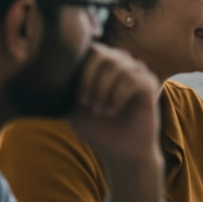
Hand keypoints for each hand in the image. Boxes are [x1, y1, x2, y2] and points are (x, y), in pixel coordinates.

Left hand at [68, 43, 161, 167]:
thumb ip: (66, 87)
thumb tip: (52, 70)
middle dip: (91, 79)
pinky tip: (112, 112)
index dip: (81, 70)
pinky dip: (117, 97)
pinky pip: (133, 80)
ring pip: (119, 66)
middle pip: (104, 55)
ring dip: (104, 90)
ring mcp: (138, 72)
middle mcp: (122, 64)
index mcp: (104, 66)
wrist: (121, 151)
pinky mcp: (149, 84)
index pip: (92, 50)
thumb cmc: (98, 129)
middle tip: (87, 103)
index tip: (78, 98)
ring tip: (99, 111)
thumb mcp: (74, 108)